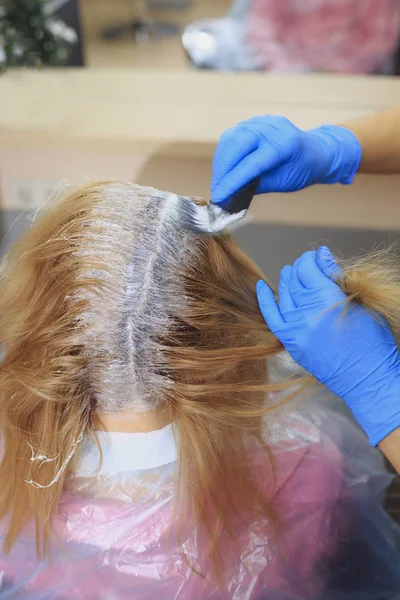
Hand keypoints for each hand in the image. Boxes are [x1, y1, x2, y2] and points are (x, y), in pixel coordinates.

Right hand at [210, 116, 361, 205]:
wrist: (316, 150)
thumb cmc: (302, 169)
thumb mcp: (284, 183)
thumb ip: (258, 186)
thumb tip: (231, 193)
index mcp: (285, 144)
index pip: (251, 164)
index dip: (232, 181)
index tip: (218, 197)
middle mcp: (272, 128)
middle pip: (237, 146)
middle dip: (222, 170)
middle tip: (216, 190)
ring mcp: (262, 121)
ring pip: (231, 139)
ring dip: (221, 162)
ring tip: (219, 181)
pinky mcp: (253, 121)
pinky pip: (232, 135)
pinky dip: (225, 153)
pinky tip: (224, 168)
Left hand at [257, 246, 399, 445]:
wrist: (367, 377)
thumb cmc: (372, 340)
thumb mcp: (359, 302)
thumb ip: (336, 277)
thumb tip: (321, 255)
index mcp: (326, 297)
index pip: (308, 267)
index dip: (312, 258)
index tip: (317, 256)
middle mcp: (306, 311)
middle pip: (295, 279)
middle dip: (301, 268)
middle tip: (308, 266)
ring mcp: (295, 328)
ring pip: (284, 294)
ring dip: (287, 280)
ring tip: (291, 272)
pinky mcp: (290, 342)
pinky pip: (271, 316)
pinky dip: (265, 300)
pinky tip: (261, 287)